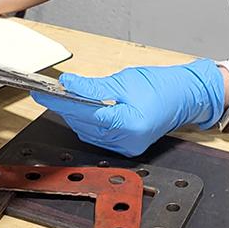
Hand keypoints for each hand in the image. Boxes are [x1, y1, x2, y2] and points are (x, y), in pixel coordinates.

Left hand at [31, 59, 224, 156]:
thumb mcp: (124, 80)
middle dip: (65, 107)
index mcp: (130, 124)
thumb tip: (69, 85)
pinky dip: (87, 122)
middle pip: (84, 124)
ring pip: (88, 132)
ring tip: (62, 97)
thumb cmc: (160, 85)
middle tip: (48, 91)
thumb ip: (93, 87)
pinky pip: (98, 135)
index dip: (62, 102)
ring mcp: (127, 147)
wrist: (184, 95)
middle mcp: (128, 141)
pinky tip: (81, 109)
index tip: (43, 93)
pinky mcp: (126, 146)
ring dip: (74, 115)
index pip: (86, 113)